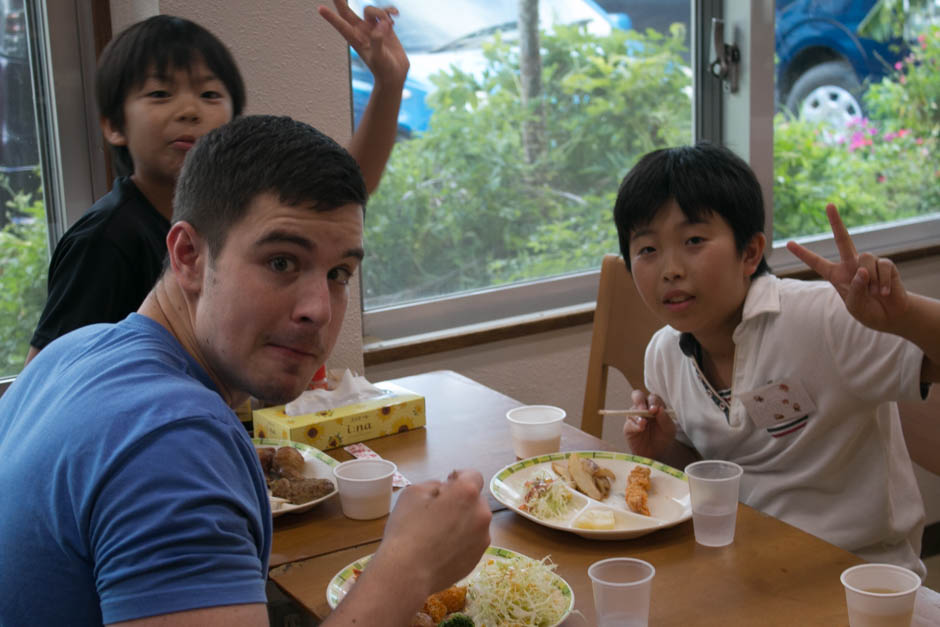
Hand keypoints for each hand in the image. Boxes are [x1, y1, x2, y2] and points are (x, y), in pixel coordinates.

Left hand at [318, 1, 408, 88]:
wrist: (395, 75)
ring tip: (390, 25)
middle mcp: (361, 32)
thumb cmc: (384, 70)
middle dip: (340, 1)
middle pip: (347, 12)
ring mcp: (372, 28)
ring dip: (381, 13)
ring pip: (370, 10)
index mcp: (356, 40)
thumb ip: (377, 41)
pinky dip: (390, 11)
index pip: (341, 25)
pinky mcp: (385, 28)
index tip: (320, 9)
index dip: (330, 17)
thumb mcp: (379, 58)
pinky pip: (385, 13)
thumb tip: (381, 24)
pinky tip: (396, 16)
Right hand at [376, 469, 490, 594]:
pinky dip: (461, 541)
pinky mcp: (477, 559)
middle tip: (438, 512)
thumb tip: (445, 490)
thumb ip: (435, 484)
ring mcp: (482, 539)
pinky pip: (472, 542)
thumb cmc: (407, 528)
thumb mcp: (413, 492)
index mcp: (467, 493)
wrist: (407, 573)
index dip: (459, 477)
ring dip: (463, 522)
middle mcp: (482, 514)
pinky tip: (441, 549)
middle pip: (475, 500)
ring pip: (475, 522)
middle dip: (461, 501)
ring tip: (439, 534)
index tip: (447, 485)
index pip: (473, 475)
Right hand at [623, 390, 676, 458]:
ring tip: (644, 423)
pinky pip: (629, 423)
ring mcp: (635, 416)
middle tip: (644, 409)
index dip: (653, 401)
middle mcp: (643, 408)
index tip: (655, 409)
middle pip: (638, 396)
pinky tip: (641, 429)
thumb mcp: (669, 429)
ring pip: (632, 409)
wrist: (656, 452)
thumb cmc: (663, 437)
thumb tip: (659, 409)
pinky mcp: (629, 426)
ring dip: (638, 415)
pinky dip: (635, 425)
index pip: (652, 398)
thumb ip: (665, 418)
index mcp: (655, 406)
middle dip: (640, 400)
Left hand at [786, 203, 907, 332]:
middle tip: (829, 205)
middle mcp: (851, 264)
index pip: (816, 263)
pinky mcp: (885, 265)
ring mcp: (868, 263)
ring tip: (874, 293)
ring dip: (870, 280)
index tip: (789, 244)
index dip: (803, 254)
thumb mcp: (855, 306)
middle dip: (836, 222)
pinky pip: (882, 267)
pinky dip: (883, 282)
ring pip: (865, 259)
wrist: (890, 315)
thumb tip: (861, 270)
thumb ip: (854, 290)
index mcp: (836, 275)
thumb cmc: (868, 310)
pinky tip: (884, 292)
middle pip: (843, 240)